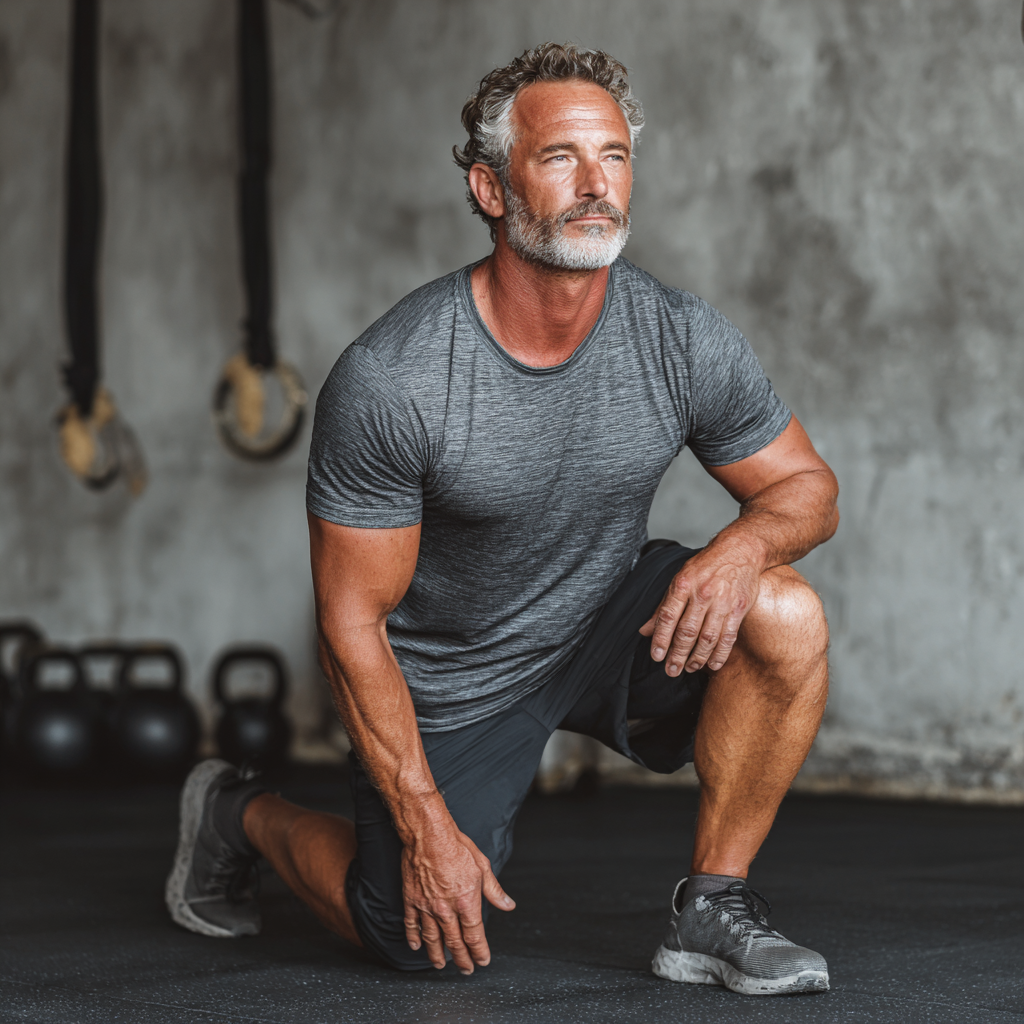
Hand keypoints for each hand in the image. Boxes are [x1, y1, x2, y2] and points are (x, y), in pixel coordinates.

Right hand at [401, 822, 514, 973]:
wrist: (428, 834)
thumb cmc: (456, 846)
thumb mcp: (482, 866)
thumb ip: (494, 890)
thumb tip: (508, 905)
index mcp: (466, 901)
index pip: (474, 935)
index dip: (479, 951)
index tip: (483, 960)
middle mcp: (446, 909)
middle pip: (454, 942)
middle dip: (462, 959)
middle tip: (466, 970)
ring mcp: (427, 906)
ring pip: (432, 938)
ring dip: (437, 954)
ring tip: (440, 965)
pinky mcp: (411, 900)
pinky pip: (411, 924)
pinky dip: (413, 937)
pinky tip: (415, 946)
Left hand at [639, 539, 762, 674]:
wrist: (740, 550)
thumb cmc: (706, 566)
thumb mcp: (680, 579)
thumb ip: (663, 606)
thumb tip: (645, 630)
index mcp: (683, 585)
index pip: (667, 617)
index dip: (660, 639)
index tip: (656, 656)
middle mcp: (702, 594)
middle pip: (687, 631)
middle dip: (677, 655)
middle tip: (671, 670)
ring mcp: (722, 602)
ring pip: (707, 638)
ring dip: (697, 658)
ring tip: (690, 669)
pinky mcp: (739, 609)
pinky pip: (728, 637)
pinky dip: (720, 654)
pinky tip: (713, 665)